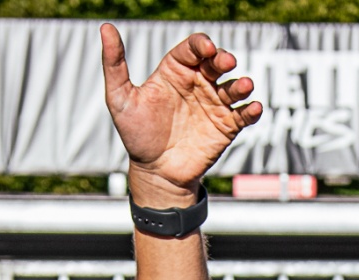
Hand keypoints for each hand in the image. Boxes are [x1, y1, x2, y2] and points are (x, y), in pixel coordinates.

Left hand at [102, 25, 261, 207]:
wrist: (155, 173)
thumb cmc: (136, 135)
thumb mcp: (120, 99)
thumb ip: (114, 64)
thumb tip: (105, 28)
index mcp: (176, 71)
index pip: (193, 49)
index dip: (202, 44)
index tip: (206, 48)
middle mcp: (198, 83)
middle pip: (217, 62)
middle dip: (224, 59)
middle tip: (226, 63)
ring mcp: (214, 104)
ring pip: (234, 86)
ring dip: (242, 83)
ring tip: (243, 86)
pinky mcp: (227, 126)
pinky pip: (244, 114)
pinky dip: (252, 110)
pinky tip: (253, 108)